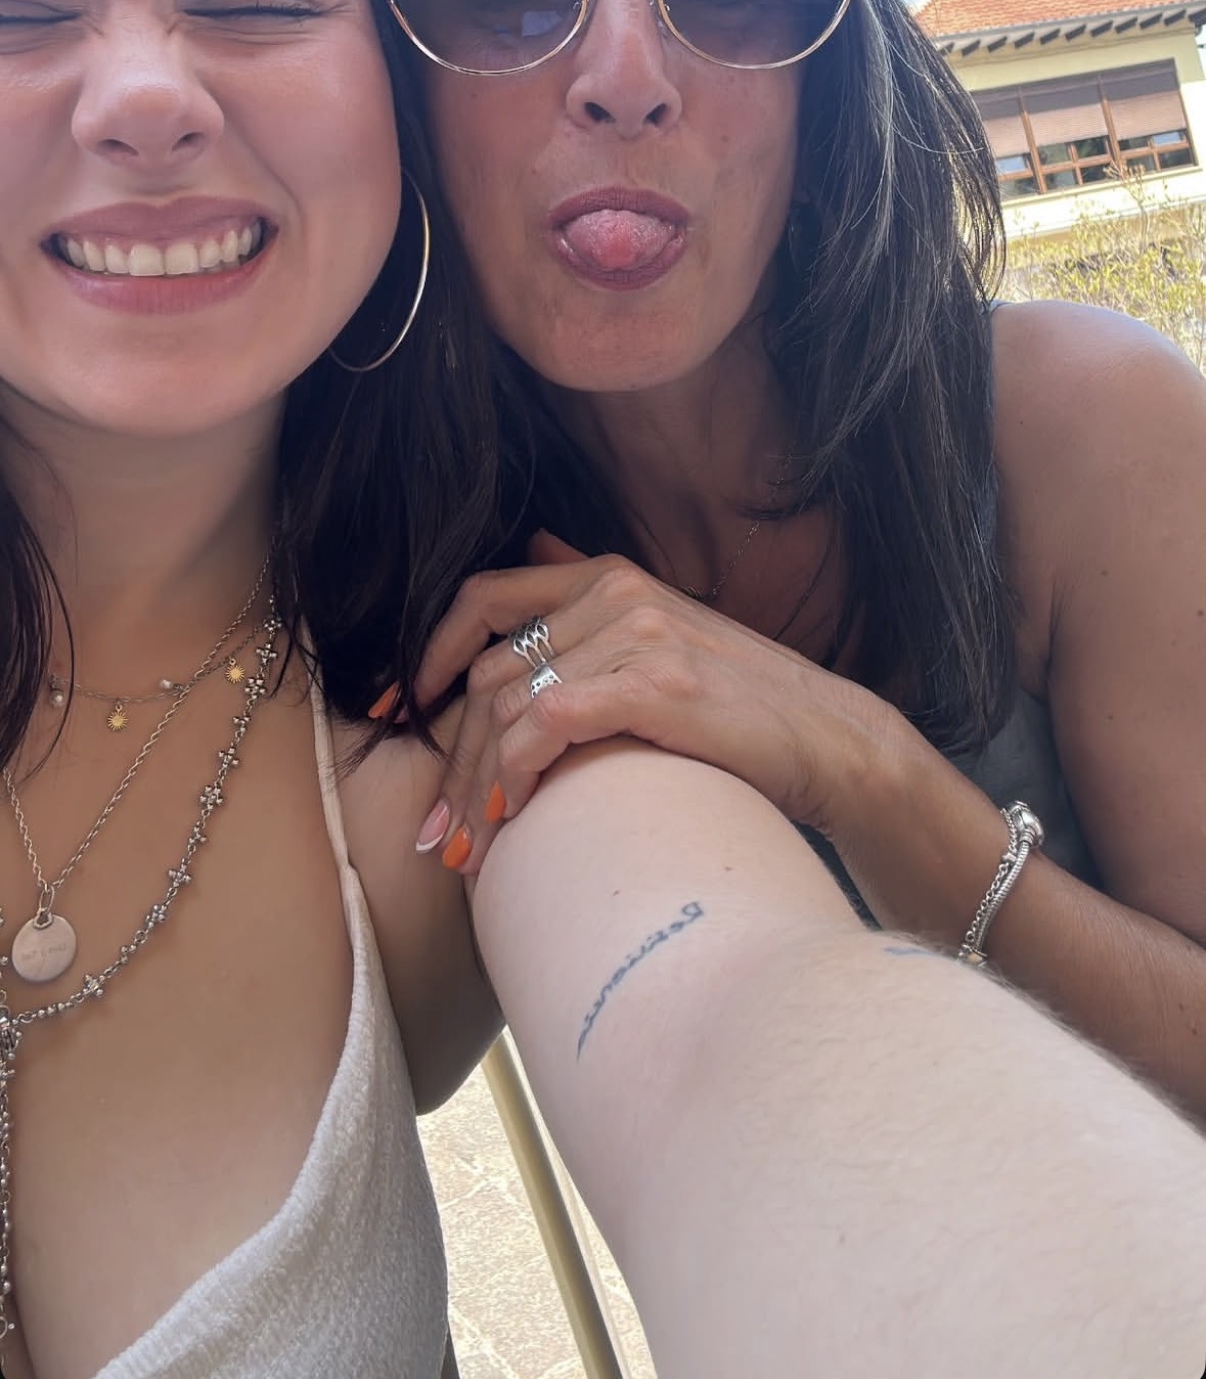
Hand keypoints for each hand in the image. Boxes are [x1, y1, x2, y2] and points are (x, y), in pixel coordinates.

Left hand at [412, 533, 895, 874]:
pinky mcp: (652, 682)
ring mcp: (634, 633)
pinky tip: (509, 822)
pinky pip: (544, 725)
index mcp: (609, 575)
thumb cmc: (742, 706)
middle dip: (447, 757)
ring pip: (506, 706)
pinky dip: (512, 778)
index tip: (393, 718)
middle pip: (486, 669)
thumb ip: (595, 599)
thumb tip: (537, 550)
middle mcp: (615, 592)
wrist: (830, 741)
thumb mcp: (666, 633)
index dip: (425, 657)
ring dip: (474, 788)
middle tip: (437, 832)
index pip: (483, 598)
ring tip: (468, 853)